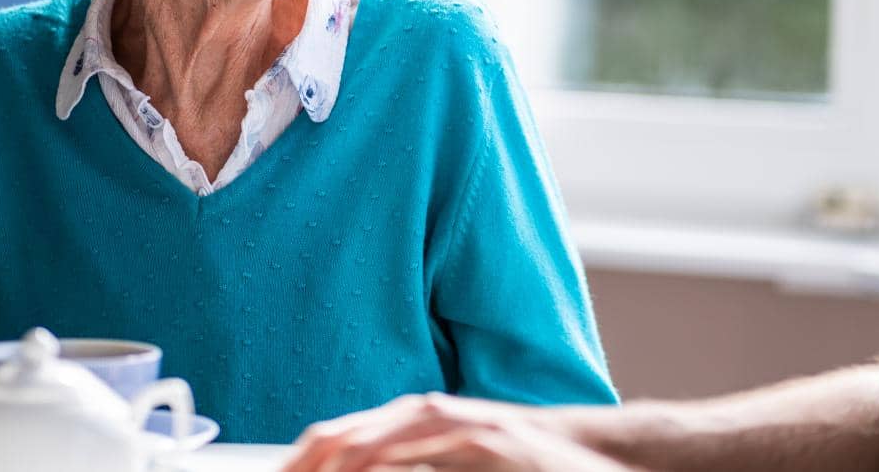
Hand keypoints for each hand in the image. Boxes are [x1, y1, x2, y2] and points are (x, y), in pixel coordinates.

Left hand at [281, 392, 622, 471]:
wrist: (581, 453)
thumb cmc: (513, 464)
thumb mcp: (448, 468)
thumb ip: (406, 468)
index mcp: (408, 420)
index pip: (334, 437)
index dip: (296, 463)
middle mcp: (423, 413)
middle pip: (340, 437)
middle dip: (302, 467)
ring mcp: (451, 422)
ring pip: (371, 444)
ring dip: (334, 469)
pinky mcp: (480, 438)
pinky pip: (420, 454)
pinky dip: (386, 469)